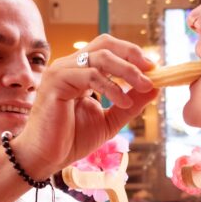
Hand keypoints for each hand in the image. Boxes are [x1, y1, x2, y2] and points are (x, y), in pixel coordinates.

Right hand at [9, 36, 157, 177]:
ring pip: (101, 57)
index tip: (153, 69)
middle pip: (105, 44)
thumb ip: (129, 104)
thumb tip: (154, 89)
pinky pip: (90, 75)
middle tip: (152, 70)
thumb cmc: (71, 140)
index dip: (132, 55)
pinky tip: (122, 101)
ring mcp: (61, 71)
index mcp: (80, 71)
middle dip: (132, 54)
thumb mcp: (110, 120)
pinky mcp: (56, 82)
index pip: (108, 49)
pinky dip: (111, 87)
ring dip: (128, 71)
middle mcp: (69, 66)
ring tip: (145, 86)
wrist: (45, 157)